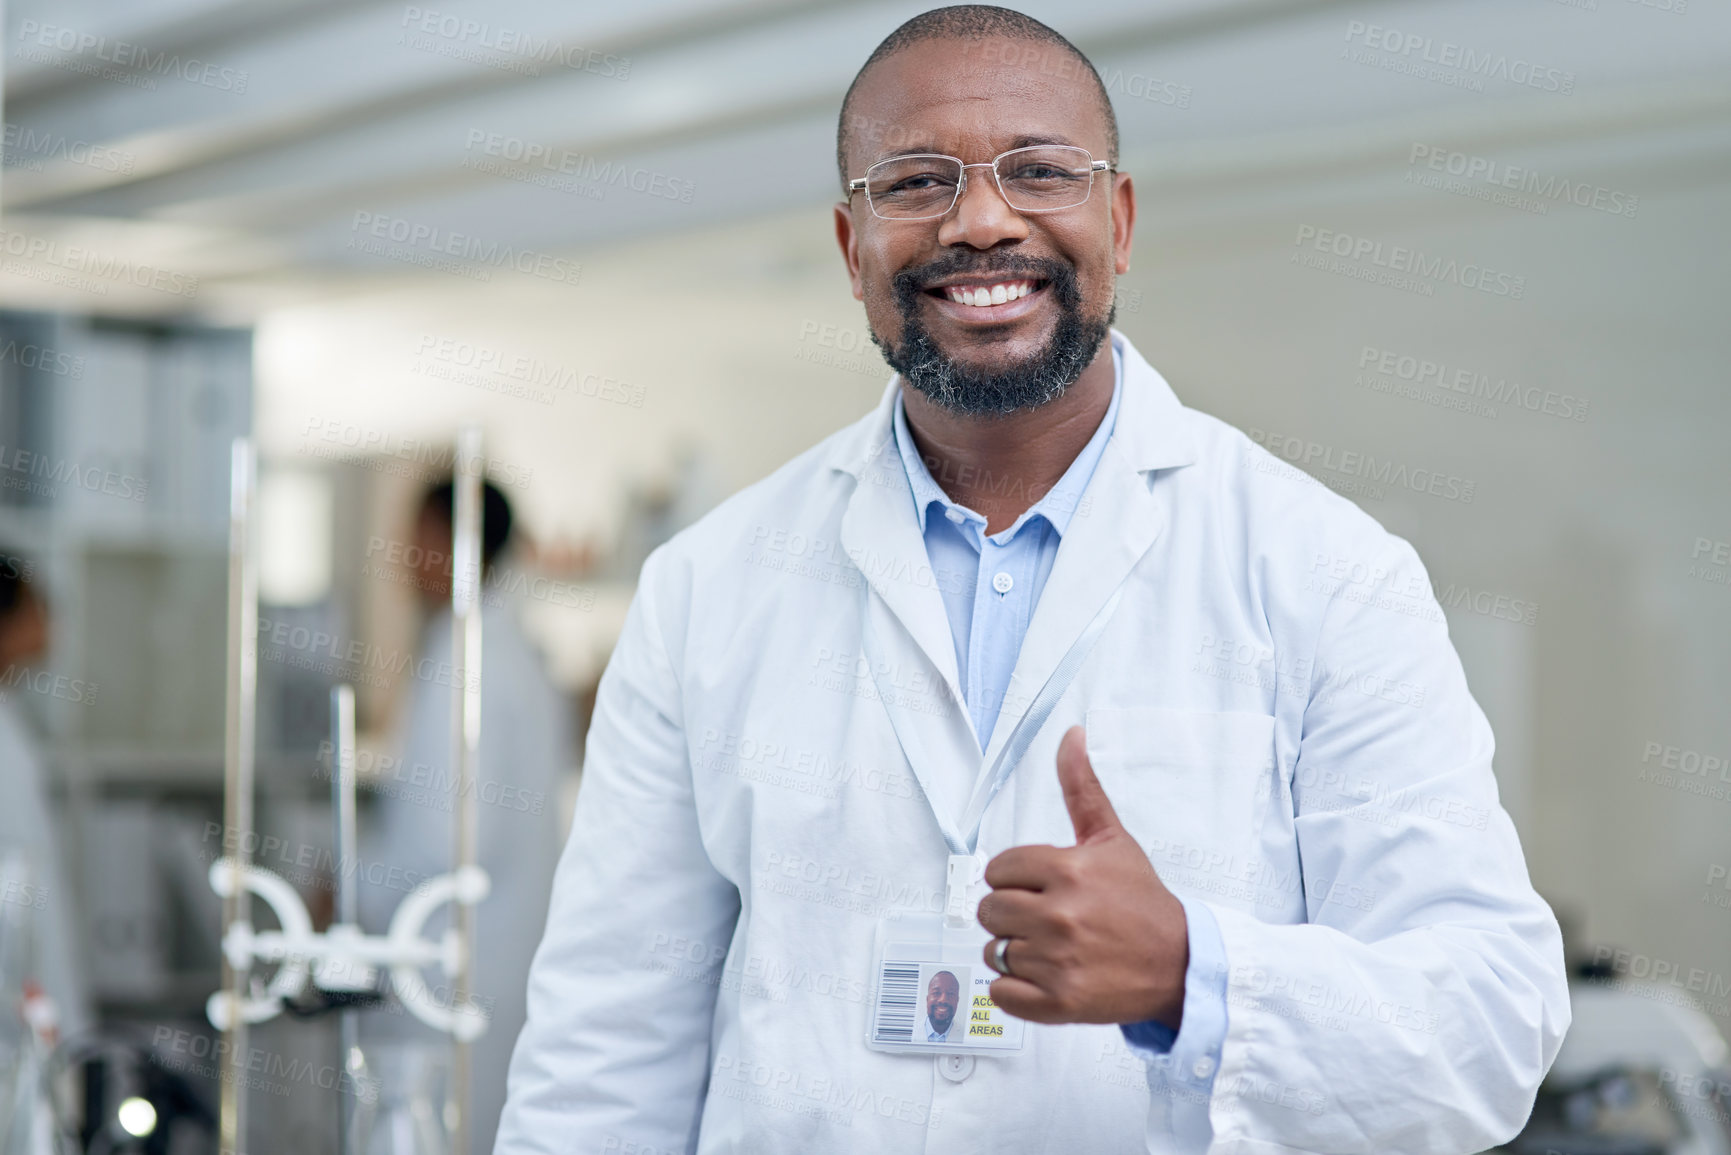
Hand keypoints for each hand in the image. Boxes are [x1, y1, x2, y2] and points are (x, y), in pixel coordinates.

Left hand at [976, 726, 1188, 1027]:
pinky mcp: (1059, 1003)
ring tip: (1052, 948)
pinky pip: (1001, 993)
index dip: (1016, 877)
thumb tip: (1071, 734)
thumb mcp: (1112, 839)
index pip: (997, 869)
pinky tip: (1046, 976)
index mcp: (1068, 870)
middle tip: (1046, 918)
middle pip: (989, 910)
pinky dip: (1016, 990)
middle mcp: (1061, 915)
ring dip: (1016, 952)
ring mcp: (1059, 962)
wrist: (1180, 964)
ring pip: (994, 951)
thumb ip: (1082, 787)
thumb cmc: (1141, 901)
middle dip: (1011, 913)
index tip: (1043, 886)